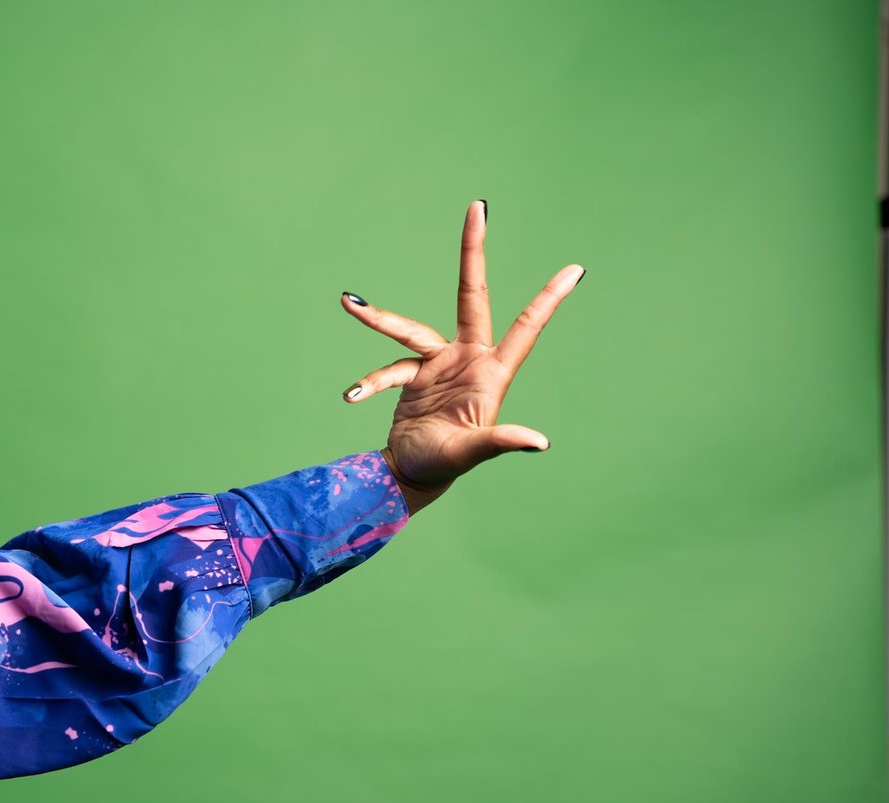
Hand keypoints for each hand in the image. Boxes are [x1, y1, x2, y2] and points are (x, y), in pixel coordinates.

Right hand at [340, 200, 583, 514]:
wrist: (410, 473)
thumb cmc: (445, 464)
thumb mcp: (471, 452)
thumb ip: (500, 442)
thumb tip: (540, 443)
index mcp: (492, 373)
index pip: (526, 328)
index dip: (549, 299)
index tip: (575, 270)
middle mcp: (468, 358)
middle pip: (470, 295)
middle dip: (472, 252)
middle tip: (477, 207)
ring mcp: (439, 362)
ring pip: (409, 330)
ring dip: (379, 319)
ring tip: (348, 304)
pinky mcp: (412, 371)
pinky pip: (388, 365)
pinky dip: (370, 381)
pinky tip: (351, 397)